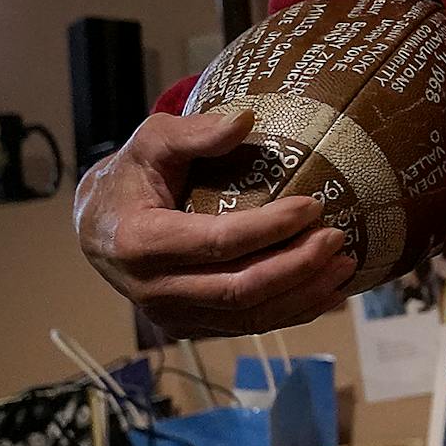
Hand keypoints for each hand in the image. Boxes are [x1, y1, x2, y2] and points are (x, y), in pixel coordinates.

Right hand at [74, 108, 356, 336]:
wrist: (100, 224)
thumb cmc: (133, 175)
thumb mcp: (151, 142)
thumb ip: (194, 132)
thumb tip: (244, 120)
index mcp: (139, 241)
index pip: (217, 242)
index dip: (271, 228)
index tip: (314, 205)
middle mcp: (152, 288)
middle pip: (238, 289)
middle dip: (296, 267)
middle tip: (337, 239)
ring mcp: (170, 313)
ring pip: (247, 316)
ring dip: (302, 295)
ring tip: (344, 266)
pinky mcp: (189, 325)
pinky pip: (246, 325)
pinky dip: (290, 312)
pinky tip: (326, 291)